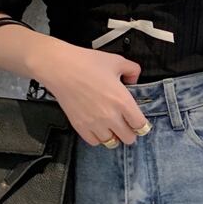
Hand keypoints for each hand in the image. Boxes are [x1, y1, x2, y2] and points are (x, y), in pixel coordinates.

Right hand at [32, 40, 149, 146]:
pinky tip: (98, 128)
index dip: (142, 125)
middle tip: (126, 125)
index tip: (139, 122)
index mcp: (123, 101)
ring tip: (112, 128)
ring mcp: (94, 123)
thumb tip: (133, 80)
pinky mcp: (79, 126)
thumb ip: (132, 70)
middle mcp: (110, 116)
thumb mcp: (117, 61)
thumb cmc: (87, 63)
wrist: (60, 67)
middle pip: (128, 139)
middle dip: (130, 132)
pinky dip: (98, 138)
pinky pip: (94, 142)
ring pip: (111, 143)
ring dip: (114, 136)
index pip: (140, 125)